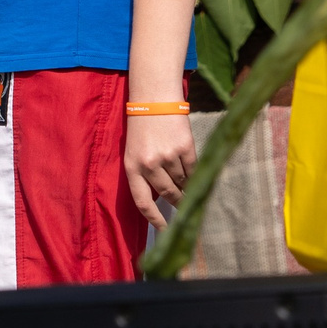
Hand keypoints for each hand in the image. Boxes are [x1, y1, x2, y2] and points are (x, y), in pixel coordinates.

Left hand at [125, 110, 195, 226]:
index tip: (166, 230)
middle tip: (184, 204)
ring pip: (182, 182)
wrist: (155, 97)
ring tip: (187, 183)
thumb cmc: (142, 127)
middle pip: (167, 194)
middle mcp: (149, 164)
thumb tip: (162, 200)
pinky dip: (194, 174)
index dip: (155, 219)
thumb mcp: (134, 152)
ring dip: (185, 186)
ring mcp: (168, 156)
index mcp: (132, 167)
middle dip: (177, 201)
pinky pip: (192, 170)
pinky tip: (194, 174)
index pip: (143, 203)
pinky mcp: (185, 147)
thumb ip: (144, 175)